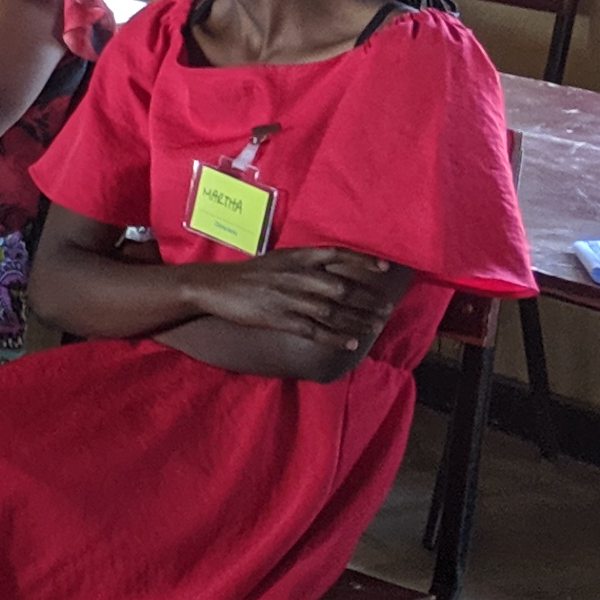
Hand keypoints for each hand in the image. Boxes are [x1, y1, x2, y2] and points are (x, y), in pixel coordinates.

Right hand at [186, 246, 406, 350]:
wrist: (214, 286)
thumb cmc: (249, 273)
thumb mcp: (278, 260)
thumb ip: (305, 264)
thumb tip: (337, 270)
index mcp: (296, 257)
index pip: (337, 255)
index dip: (363, 261)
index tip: (385, 268)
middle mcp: (296, 275)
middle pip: (341, 287)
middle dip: (367, 299)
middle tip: (386, 309)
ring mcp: (288, 298)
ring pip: (332, 311)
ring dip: (357, 320)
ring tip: (375, 326)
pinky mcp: (279, 318)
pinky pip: (314, 330)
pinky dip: (335, 338)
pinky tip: (352, 344)